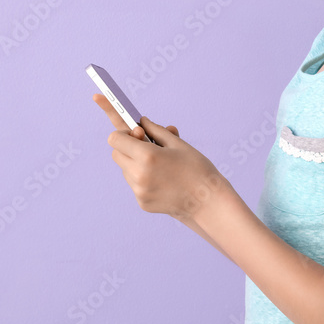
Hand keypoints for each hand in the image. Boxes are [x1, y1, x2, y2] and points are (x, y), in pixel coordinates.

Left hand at [92, 94, 229, 220]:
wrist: (208, 202)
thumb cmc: (197, 169)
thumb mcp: (178, 144)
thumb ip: (156, 131)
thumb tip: (141, 121)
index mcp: (147, 156)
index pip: (115, 138)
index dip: (123, 132)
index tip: (132, 129)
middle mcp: (139, 175)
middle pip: (116, 153)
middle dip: (127, 146)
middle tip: (146, 144)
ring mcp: (139, 191)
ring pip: (125, 168)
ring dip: (135, 162)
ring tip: (160, 165)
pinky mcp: (142, 202)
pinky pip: (134, 183)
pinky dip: (143, 178)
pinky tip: (163, 179)